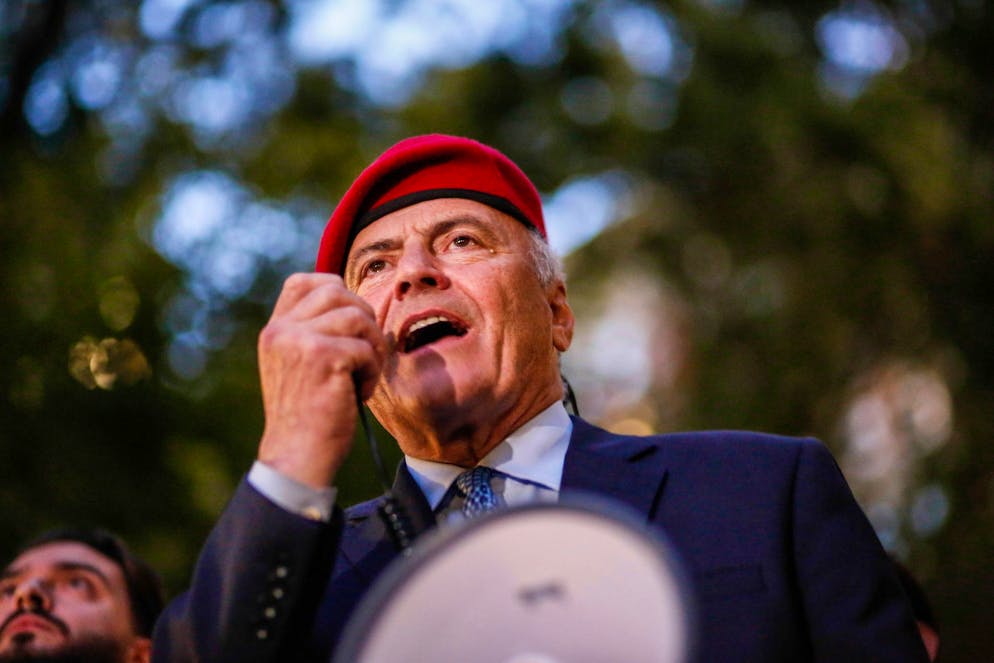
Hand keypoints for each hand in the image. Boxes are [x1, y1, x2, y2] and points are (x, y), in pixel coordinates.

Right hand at [256, 273, 387, 488]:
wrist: (298, 457)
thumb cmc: (309, 417)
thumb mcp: (300, 367)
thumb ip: (313, 334)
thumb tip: (353, 304)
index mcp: (275, 331)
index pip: (302, 282)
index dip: (334, 290)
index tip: (351, 323)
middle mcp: (281, 331)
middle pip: (336, 291)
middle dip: (364, 318)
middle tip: (366, 354)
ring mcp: (298, 341)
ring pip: (357, 316)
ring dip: (372, 346)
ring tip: (364, 375)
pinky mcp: (322, 357)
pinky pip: (365, 347)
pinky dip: (372, 371)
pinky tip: (359, 394)